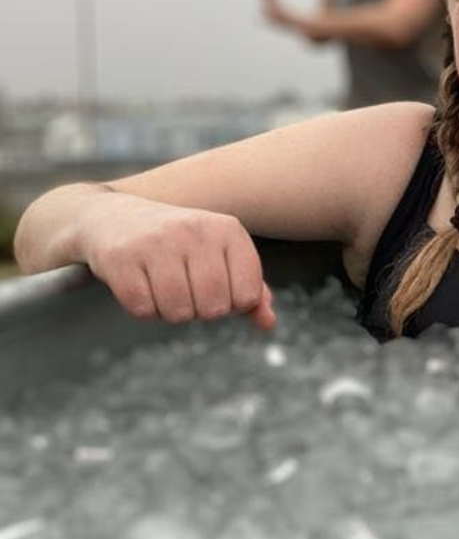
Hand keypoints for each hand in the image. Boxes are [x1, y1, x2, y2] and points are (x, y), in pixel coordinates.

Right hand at [84, 192, 275, 329]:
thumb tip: (267, 322)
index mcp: (227, 229)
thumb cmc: (178, 244)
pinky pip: (143, 309)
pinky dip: (143, 308)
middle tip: (185, 287)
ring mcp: (156, 241)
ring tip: (162, 284)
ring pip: (179, 312)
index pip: (248, 295)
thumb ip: (250, 289)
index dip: (232, 303)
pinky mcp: (121, 257)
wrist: (111, 217)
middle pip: (213, 308)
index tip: (217, 286)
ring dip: (170, 311)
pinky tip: (139, 283)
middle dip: (200, 310)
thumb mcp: (220, 255)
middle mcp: (194, 230)